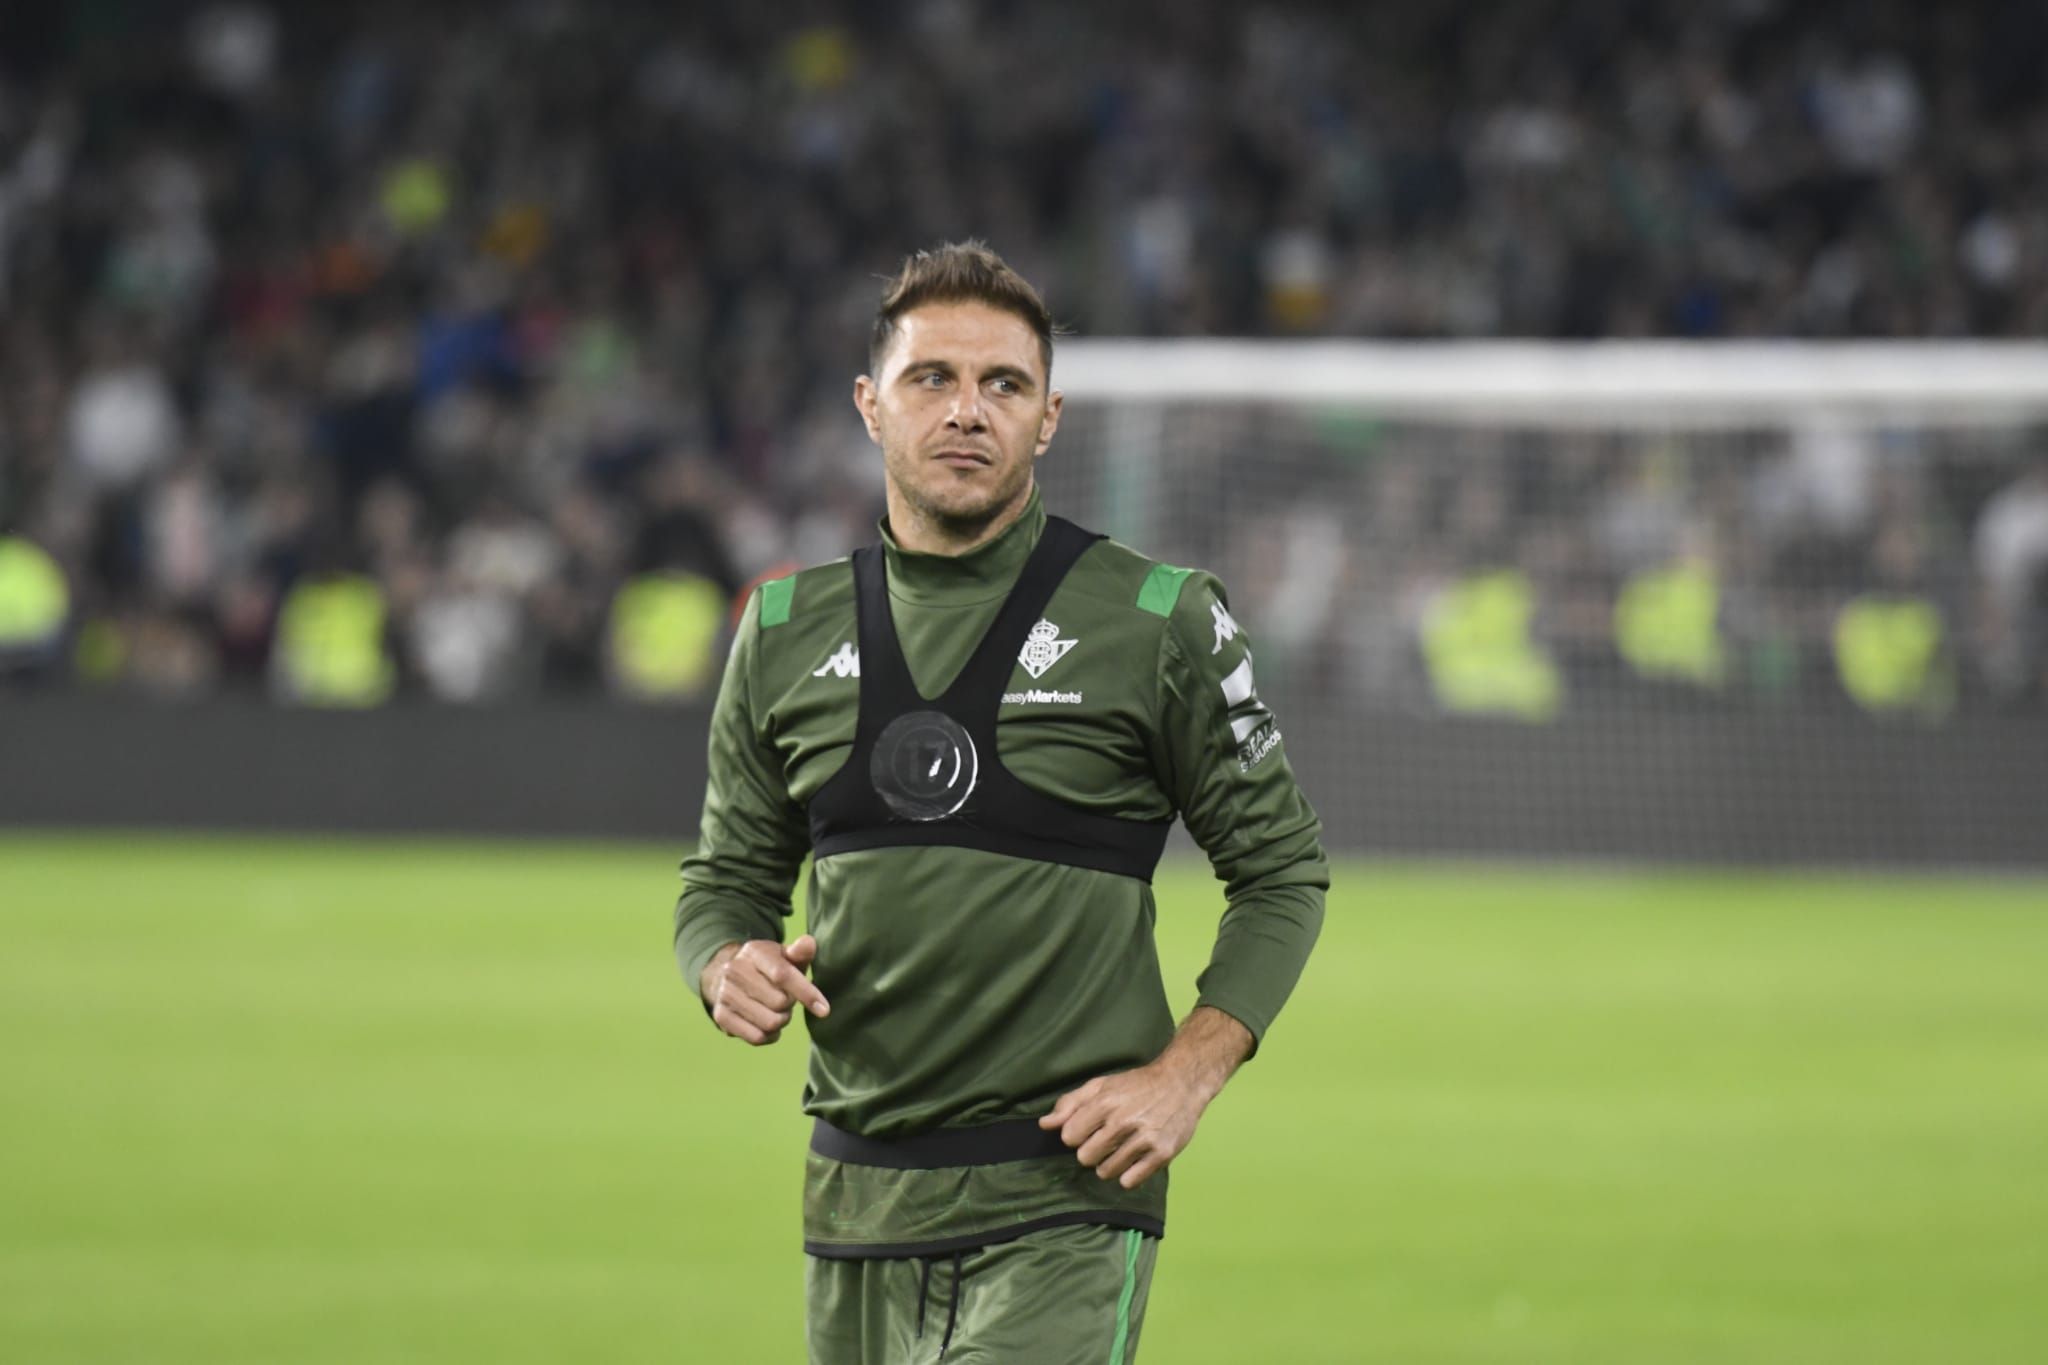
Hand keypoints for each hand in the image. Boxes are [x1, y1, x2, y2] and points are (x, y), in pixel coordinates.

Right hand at [701, 935, 829, 1045]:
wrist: (731, 978)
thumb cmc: (769, 968)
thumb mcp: (785, 956)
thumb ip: (800, 952)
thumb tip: (809, 943)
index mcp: (754, 951)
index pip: (782, 974)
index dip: (806, 993)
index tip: (824, 1009)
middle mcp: (734, 970)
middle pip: (779, 1002)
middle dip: (790, 1005)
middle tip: (786, 1000)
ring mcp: (724, 993)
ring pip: (769, 1022)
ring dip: (781, 1021)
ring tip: (777, 1011)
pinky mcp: (720, 1015)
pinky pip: (756, 1037)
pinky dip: (770, 1035)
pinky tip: (769, 1025)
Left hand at [1037, 1061, 1210, 1189]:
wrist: (1181, 1082)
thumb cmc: (1136, 1084)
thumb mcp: (1101, 1085)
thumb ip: (1071, 1103)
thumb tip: (1045, 1124)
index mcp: (1105, 1102)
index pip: (1069, 1137)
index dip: (1076, 1135)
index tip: (1088, 1130)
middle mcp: (1123, 1121)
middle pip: (1085, 1158)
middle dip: (1091, 1152)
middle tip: (1105, 1141)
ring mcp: (1144, 1139)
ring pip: (1106, 1172)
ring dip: (1109, 1164)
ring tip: (1121, 1150)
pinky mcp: (1162, 1154)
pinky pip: (1130, 1181)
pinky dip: (1128, 1175)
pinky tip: (1133, 1161)